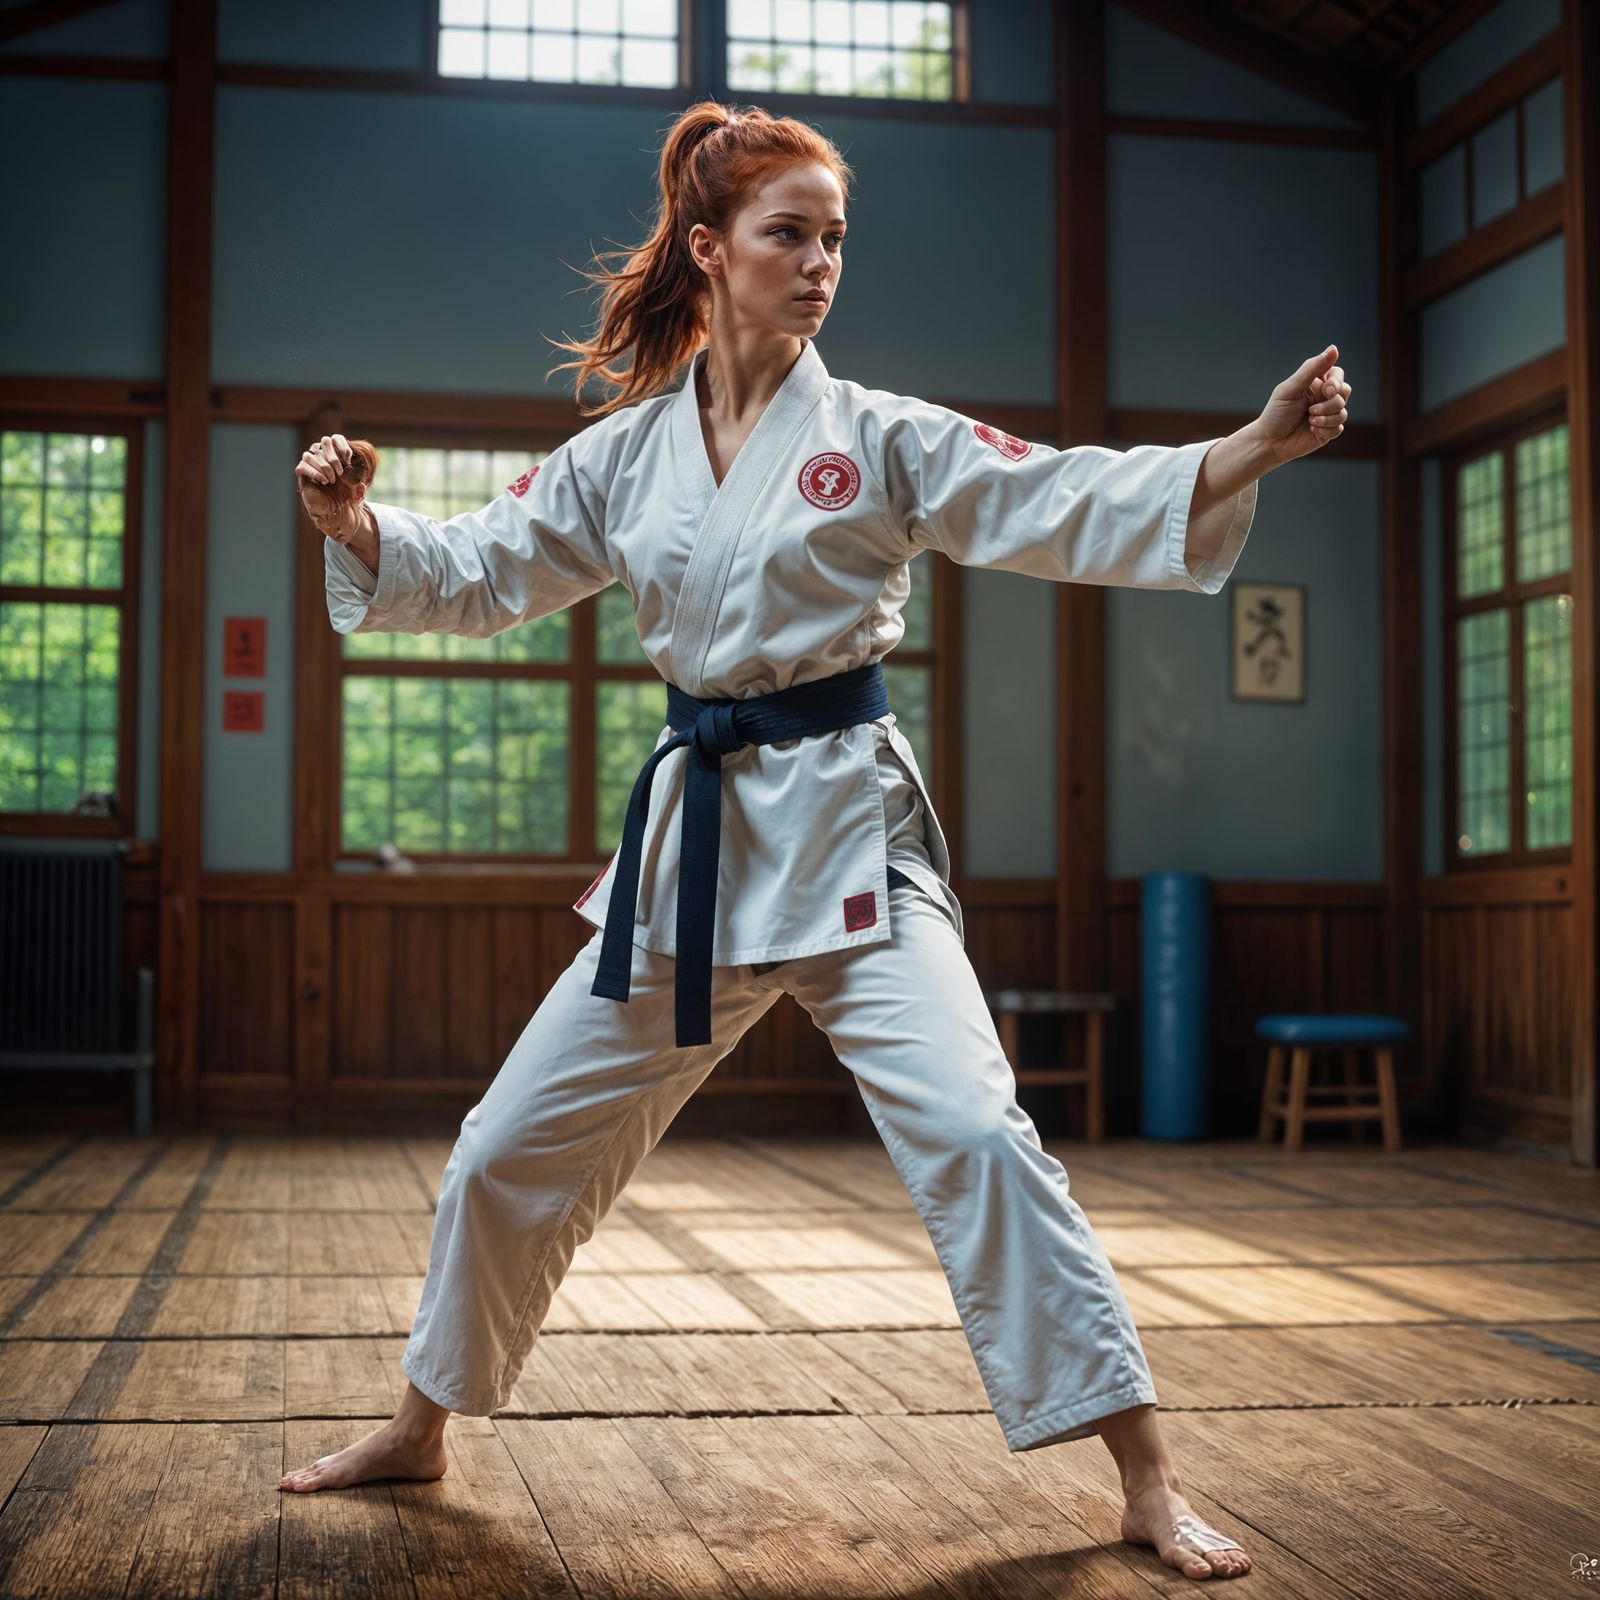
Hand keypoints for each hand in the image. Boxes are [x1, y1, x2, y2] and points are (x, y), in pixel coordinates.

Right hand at [297, 433, 378, 570]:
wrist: (341, 520)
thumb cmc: (350, 504)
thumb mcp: (358, 489)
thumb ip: (359, 481)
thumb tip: (360, 482)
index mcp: (336, 459)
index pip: (333, 439)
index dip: (340, 444)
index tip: (349, 458)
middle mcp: (322, 462)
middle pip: (321, 443)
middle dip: (332, 456)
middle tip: (340, 472)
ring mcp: (312, 470)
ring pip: (309, 454)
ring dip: (323, 466)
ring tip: (332, 480)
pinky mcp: (304, 481)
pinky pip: (301, 467)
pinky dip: (312, 471)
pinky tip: (323, 481)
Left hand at [1249, 345, 1350, 465]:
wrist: (1269, 442)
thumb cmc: (1276, 413)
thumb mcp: (1291, 388)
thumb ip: (1312, 368)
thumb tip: (1334, 348)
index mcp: (1315, 384)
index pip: (1337, 374)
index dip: (1336, 381)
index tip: (1326, 390)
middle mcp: (1323, 398)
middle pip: (1345, 392)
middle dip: (1331, 401)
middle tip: (1312, 409)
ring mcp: (1327, 415)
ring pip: (1343, 411)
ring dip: (1326, 416)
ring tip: (1309, 420)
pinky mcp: (1328, 431)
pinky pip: (1339, 427)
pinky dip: (1325, 428)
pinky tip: (1311, 430)